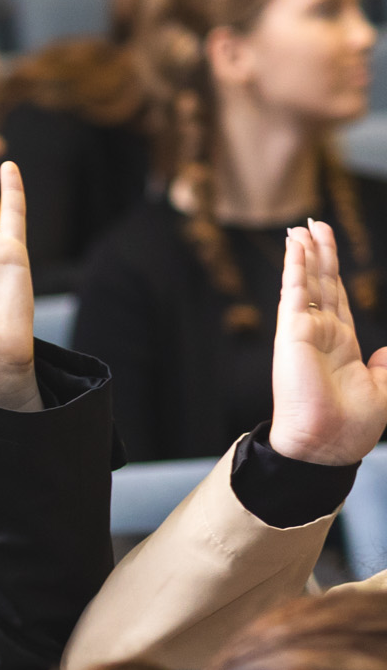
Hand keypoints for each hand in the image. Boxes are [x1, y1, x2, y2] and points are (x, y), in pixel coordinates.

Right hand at [268, 218, 386, 465]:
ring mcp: (304, 334)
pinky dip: (296, 268)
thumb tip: (386, 351)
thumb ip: (384, 367)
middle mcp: (321, 335)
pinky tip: (296, 247)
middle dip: (319, 254)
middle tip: (313, 224)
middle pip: (322, 284)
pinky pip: (295, 294)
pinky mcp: (292, 335)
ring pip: (306, 284)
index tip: (326, 249)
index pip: (337, 299)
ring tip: (302, 228)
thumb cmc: (352, 427)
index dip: (334, 273)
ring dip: (305, 254)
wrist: (327, 445)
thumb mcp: (383, 391)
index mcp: (341, 345)